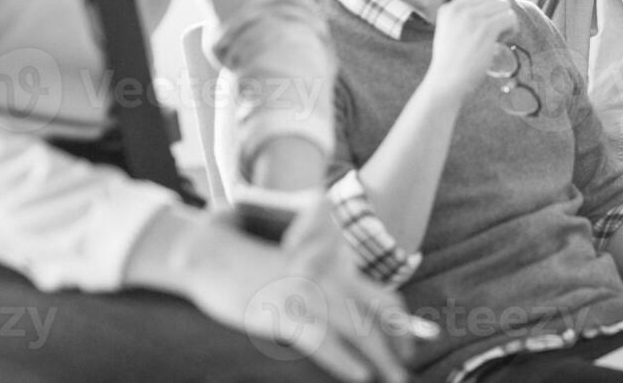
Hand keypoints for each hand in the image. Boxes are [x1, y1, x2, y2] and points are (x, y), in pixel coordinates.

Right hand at [187, 200, 413, 382]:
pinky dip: (345, 361)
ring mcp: (308, 296)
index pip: (382, 295)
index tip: (413, 343)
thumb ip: (322, 283)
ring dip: (383, 359)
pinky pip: (323, 341)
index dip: (403, 321)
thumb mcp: (294, 269)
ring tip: (394, 378)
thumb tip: (347, 309)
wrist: (210, 252)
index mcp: (334, 269)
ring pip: (359, 330)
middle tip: (409, 365)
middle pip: (381, 313)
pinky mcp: (283, 313)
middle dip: (402, 342)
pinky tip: (360, 375)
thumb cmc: (249, 261)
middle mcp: (328, 280)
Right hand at [427, 0, 517, 102]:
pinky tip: (503, 42)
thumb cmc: (451, 61)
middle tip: (494, 33)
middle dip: (498, 14)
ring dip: (506, 22)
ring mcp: (473, 18)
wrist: (446, 81)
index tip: (485, 27)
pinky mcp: (486, 29)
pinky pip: (510, 18)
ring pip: (504, 7)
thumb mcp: (449, 30)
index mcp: (449, 8)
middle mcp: (460, 9)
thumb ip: (464, 16)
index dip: (488, 10)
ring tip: (499, 38)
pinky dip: (511, 29)